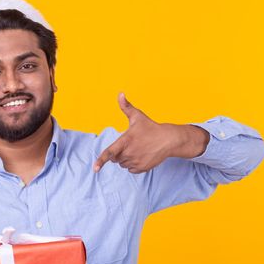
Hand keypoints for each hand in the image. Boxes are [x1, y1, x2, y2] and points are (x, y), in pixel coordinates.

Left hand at [94, 93, 208, 173]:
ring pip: (122, 164)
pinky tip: (141, 155)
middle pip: (115, 158)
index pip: (110, 152)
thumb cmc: (151, 127)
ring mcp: (136, 162)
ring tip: (137, 149)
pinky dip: (133, 165)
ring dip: (126, 159)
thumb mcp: (137, 116)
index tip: (95, 169)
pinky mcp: (142, 168)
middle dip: (119, 153)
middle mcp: (129, 153)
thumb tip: (120, 93)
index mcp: (125, 141)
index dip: (101, 160)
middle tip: (130, 144)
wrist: (168, 139)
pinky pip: (130, 170)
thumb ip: (126, 106)